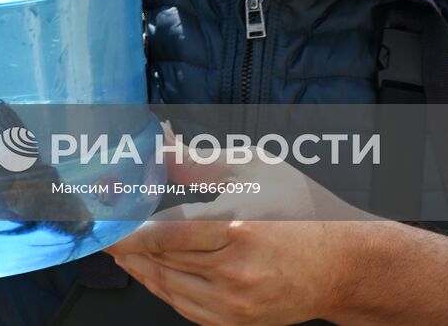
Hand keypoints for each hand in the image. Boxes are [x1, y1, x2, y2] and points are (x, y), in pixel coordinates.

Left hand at [105, 140, 373, 325]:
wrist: (345, 265)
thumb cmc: (303, 211)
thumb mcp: (253, 169)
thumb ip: (198, 160)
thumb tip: (158, 140)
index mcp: (237, 229)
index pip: (163, 233)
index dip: (126, 228)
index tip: (103, 218)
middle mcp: (234, 273)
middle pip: (159, 261)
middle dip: (125, 246)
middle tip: (103, 230)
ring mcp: (235, 304)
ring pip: (167, 287)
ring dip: (139, 267)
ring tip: (122, 247)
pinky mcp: (236, 322)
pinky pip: (184, 307)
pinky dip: (162, 287)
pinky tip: (152, 269)